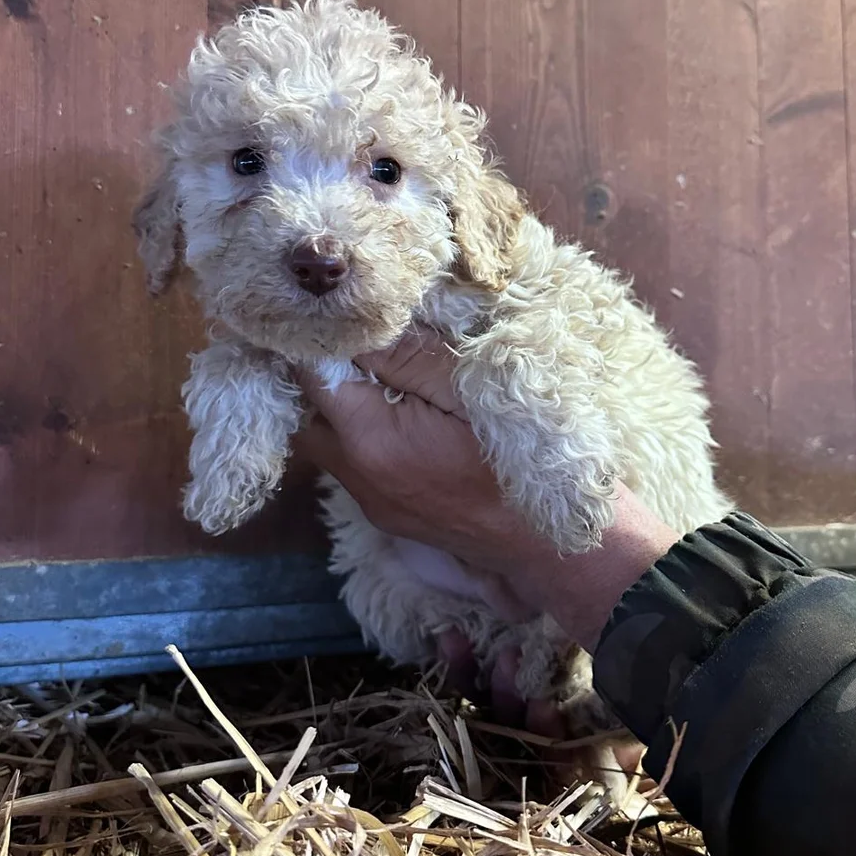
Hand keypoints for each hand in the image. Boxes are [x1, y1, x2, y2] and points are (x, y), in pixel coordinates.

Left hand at [295, 328, 678, 653]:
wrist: (550, 544)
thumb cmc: (520, 461)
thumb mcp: (471, 392)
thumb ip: (411, 358)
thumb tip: (363, 324)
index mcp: (371, 440)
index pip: (311, 377)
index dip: (317, 340)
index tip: (335, 311)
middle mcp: (357, 475)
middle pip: (306, 412)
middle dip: (319, 372)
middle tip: (351, 337)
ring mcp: (369, 500)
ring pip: (326, 440)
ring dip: (340, 403)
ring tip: (375, 368)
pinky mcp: (386, 512)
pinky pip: (352, 462)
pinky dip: (359, 431)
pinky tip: (396, 410)